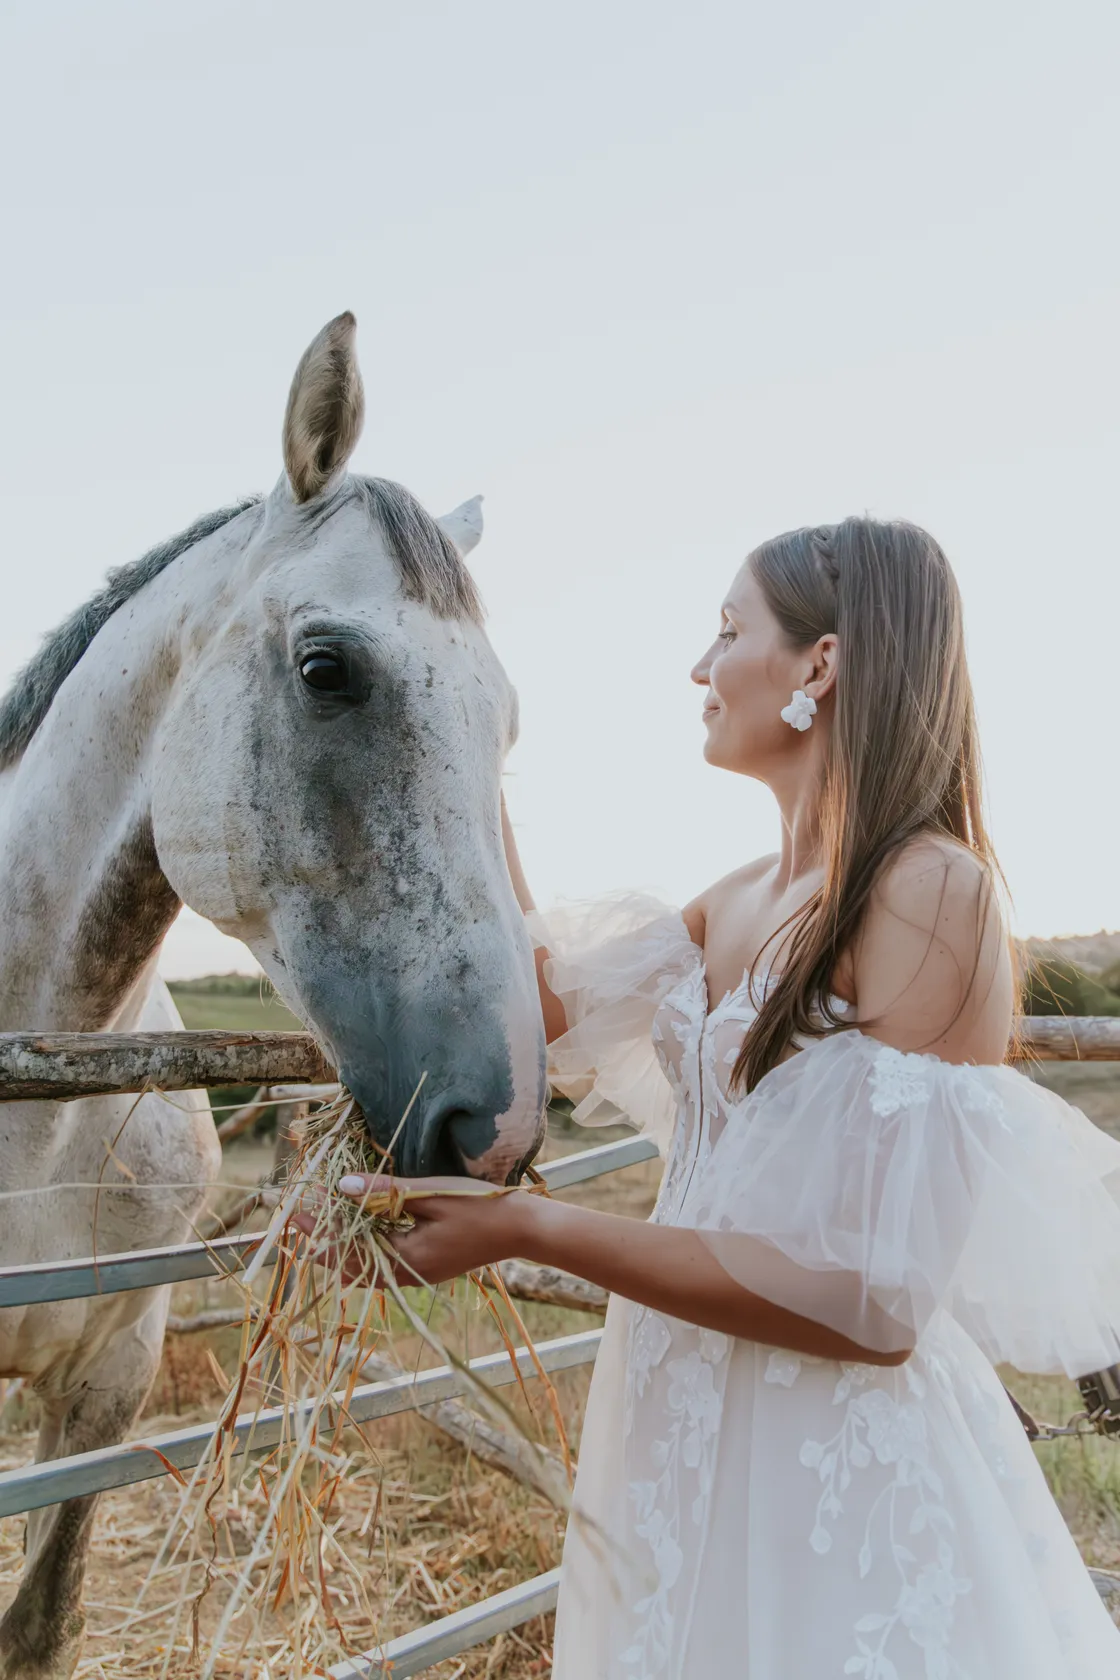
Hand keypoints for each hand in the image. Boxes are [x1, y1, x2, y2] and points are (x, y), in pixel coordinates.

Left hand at [288, 1174, 535, 1288]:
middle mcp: (405, 1275)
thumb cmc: (478, 1207)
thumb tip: (341, 1185)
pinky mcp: (424, 1266)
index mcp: (404, 1260)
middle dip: (322, 1238)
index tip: (297, 1206)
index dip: (318, 1228)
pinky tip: (357, 1228)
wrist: (520, 1229)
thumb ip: (384, 1190)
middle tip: (299, 1212)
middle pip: (348, 1264)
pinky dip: (363, 1246)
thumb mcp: (429, 1194)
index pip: (346, 1249)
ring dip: (340, 1243)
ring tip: (320, 1219)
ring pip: (364, 1266)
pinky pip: (382, 1263)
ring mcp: (415, 1274)